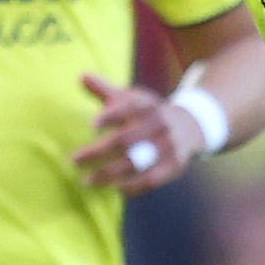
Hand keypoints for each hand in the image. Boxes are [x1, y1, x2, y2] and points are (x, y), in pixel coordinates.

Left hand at [72, 72, 205, 195]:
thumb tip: (81, 76)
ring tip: (88, 181)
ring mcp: (168, 146)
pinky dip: (133, 186)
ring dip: (109, 174)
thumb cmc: (148, 113)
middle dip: (98, 152)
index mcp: (147, 105)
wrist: (189, 126)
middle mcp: (159, 124)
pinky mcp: (174, 164)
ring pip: (135, 163)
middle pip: (125, 140)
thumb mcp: (131, 99)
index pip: (129, 108)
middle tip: (75, 161)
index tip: (92, 125)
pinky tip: (115, 188)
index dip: (112, 116)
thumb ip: (105, 91)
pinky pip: (151, 179)